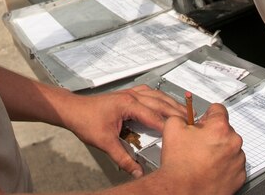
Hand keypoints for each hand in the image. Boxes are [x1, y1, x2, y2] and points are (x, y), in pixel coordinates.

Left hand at [58, 85, 186, 177]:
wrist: (73, 109)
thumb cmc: (86, 121)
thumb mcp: (105, 143)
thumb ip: (123, 158)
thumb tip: (137, 171)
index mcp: (128, 104)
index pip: (154, 116)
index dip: (169, 125)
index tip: (183, 132)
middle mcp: (131, 95)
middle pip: (160, 102)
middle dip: (176, 111)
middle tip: (191, 120)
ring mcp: (129, 93)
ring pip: (156, 95)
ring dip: (170, 102)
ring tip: (183, 111)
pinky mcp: (126, 94)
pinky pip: (148, 92)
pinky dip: (158, 97)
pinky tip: (163, 102)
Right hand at [157, 104, 245, 194]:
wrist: (182, 190)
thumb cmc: (180, 164)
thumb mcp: (172, 127)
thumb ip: (181, 116)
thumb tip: (185, 118)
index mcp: (219, 127)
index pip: (219, 110)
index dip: (207, 115)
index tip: (203, 121)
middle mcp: (233, 143)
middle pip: (225, 130)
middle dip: (213, 134)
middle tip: (198, 143)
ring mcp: (238, 161)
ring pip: (230, 148)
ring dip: (219, 150)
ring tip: (202, 159)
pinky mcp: (239, 177)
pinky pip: (233, 165)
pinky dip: (224, 165)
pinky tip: (209, 169)